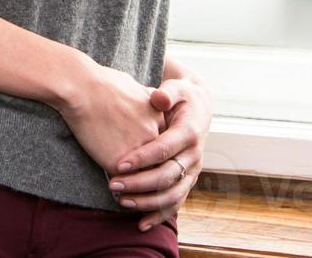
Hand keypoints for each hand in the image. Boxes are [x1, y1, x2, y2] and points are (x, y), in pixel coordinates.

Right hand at [56, 61, 164, 181]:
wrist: (83, 88)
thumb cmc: (104, 83)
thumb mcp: (136, 87)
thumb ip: (149, 100)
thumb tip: (153, 100)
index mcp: (159, 121)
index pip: (166, 148)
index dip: (158, 157)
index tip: (150, 164)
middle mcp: (153, 138)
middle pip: (160, 166)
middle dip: (154, 177)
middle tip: (148, 188)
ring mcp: (138, 152)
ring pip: (145, 179)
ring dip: (139, 188)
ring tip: (131, 196)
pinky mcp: (118, 164)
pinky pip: (123, 183)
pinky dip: (121, 189)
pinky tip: (116, 191)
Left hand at [108, 76, 211, 231]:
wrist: (198, 108)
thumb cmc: (181, 96)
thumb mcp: (177, 88)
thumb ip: (167, 92)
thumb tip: (158, 98)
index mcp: (190, 132)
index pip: (164, 149)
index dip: (142, 158)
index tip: (119, 164)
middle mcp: (194, 155)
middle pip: (167, 175)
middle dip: (139, 183)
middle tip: (113, 185)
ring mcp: (192, 171)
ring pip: (172, 194)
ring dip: (147, 202)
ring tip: (122, 202)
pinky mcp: (187, 181)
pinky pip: (176, 202)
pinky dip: (159, 215)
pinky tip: (141, 223)